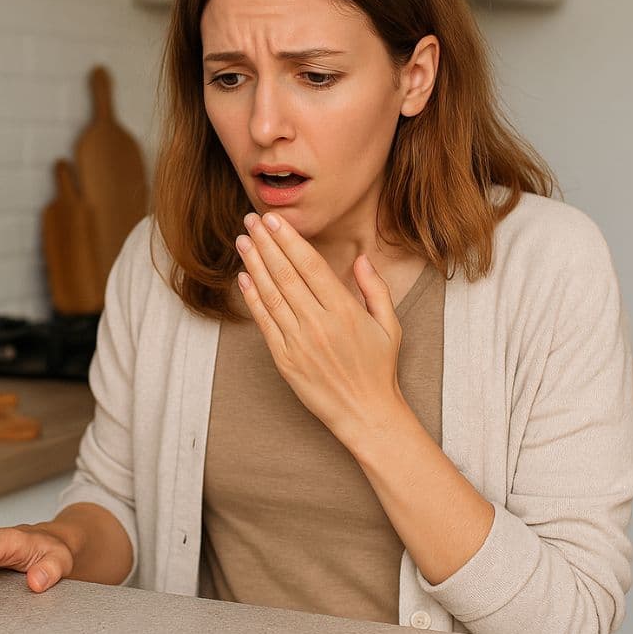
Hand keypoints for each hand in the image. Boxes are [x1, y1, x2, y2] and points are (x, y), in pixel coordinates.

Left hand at [234, 212, 406, 444]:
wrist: (366, 414)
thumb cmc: (379, 369)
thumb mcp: (389, 325)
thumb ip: (375, 289)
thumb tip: (361, 258)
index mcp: (345, 311)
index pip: (310, 266)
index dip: (289, 240)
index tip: (274, 220)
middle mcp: (319, 324)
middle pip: (286, 274)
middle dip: (266, 243)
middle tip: (251, 220)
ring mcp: (299, 342)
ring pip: (271, 295)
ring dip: (254, 265)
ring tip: (243, 241)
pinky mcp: (284, 360)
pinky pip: (264, 323)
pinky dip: (252, 299)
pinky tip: (243, 278)